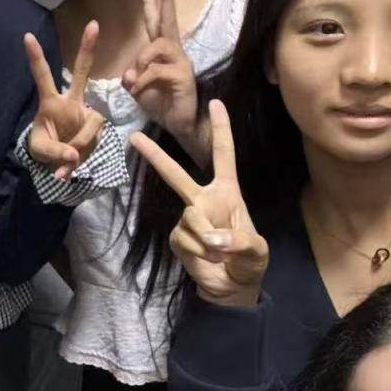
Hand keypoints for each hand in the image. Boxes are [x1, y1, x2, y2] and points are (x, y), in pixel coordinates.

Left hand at [25, 21, 105, 180]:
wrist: (61, 164)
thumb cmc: (46, 150)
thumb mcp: (41, 151)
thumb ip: (55, 153)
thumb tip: (73, 155)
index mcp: (50, 103)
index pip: (43, 76)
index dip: (36, 57)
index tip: (27, 36)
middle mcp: (72, 103)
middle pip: (82, 72)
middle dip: (88, 49)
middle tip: (93, 24)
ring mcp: (87, 114)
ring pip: (91, 124)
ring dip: (79, 144)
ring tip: (66, 160)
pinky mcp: (97, 128)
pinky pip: (93, 141)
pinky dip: (82, 155)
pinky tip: (72, 165)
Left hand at [122, 0, 201, 155]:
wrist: (179, 126)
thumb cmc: (161, 105)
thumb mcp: (138, 89)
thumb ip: (131, 77)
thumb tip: (128, 73)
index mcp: (162, 53)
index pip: (157, 24)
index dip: (154, 4)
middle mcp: (174, 53)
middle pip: (168, 22)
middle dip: (165, 1)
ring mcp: (181, 63)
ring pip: (158, 46)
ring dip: (141, 60)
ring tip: (135, 78)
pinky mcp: (183, 77)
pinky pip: (156, 71)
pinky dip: (142, 80)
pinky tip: (138, 90)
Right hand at [131, 99, 267, 307]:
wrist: (231, 288)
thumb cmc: (249, 262)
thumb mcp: (256, 251)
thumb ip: (239, 241)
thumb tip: (213, 238)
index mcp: (227, 192)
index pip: (224, 155)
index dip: (221, 129)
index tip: (215, 102)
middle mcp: (204, 200)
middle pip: (177, 174)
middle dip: (156, 156)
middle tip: (133, 137)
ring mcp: (188, 218)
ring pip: (190, 217)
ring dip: (208, 239)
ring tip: (220, 254)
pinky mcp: (177, 237)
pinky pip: (184, 238)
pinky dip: (199, 251)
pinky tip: (207, 259)